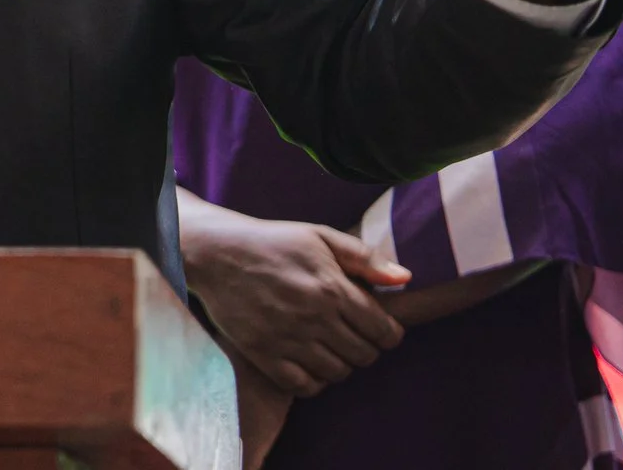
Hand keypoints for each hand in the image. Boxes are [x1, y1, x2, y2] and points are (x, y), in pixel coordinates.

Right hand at [180, 203, 410, 396]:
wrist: (216, 254)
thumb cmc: (273, 242)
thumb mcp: (320, 236)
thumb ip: (365, 257)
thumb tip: (405, 278)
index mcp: (332, 288)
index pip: (383, 331)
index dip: (389, 333)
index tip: (380, 329)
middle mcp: (314, 318)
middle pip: (364, 356)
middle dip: (366, 348)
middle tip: (353, 335)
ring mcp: (288, 339)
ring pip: (338, 373)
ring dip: (341, 363)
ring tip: (331, 347)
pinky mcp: (264, 355)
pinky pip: (305, 386)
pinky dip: (314, 381)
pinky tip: (309, 361)